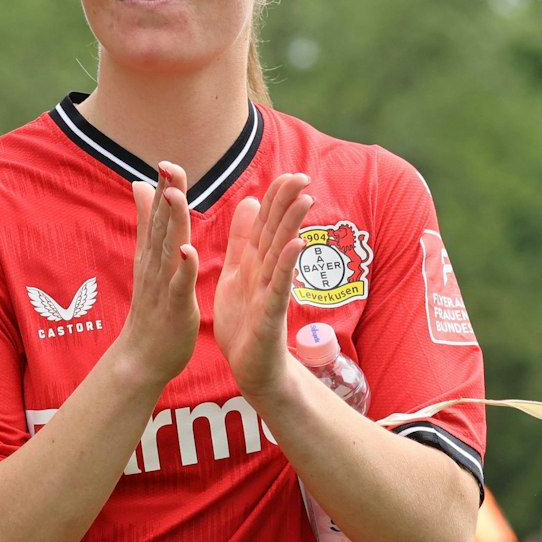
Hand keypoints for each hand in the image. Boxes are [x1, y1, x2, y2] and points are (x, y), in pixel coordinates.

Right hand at [106, 162, 200, 389]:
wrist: (142, 357)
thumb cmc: (152, 308)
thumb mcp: (148, 260)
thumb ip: (146, 223)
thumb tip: (140, 185)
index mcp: (154, 254)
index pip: (158, 216)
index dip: (163, 189)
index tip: (167, 161)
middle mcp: (156, 265)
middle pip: (161, 226)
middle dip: (167, 196)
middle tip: (169, 166)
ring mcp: (164, 285)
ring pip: (170, 249)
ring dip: (173, 223)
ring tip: (176, 196)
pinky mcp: (175, 306)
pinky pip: (180, 285)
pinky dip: (183, 268)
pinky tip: (188, 251)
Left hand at [214, 173, 312, 397]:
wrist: (250, 367)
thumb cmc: (244, 323)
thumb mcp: (237, 272)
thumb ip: (242, 240)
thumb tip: (251, 202)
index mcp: (254, 262)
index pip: (266, 224)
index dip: (275, 199)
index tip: (287, 173)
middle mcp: (266, 272)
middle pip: (277, 232)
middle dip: (288, 204)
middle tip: (302, 175)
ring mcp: (271, 291)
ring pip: (281, 253)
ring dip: (292, 226)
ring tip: (305, 200)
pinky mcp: (271, 313)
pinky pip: (279, 285)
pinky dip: (286, 264)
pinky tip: (295, 245)